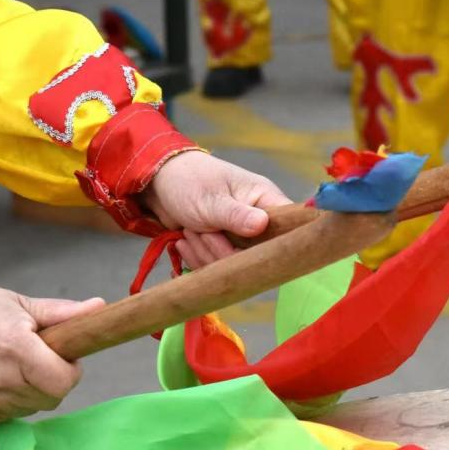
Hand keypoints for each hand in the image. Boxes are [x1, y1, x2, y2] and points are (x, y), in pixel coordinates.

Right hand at [0, 280, 103, 424]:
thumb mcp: (17, 304)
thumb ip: (60, 314)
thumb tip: (99, 309)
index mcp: (16, 350)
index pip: (64, 381)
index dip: (70, 370)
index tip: (61, 356)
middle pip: (50, 398)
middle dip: (51, 380)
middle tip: (35, 358)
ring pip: (30, 409)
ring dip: (29, 392)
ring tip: (9, 366)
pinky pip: (6, 417)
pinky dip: (7, 402)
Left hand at [143, 150, 290, 267]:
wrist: (161, 184)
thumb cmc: (189, 181)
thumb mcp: (212, 200)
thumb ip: (236, 215)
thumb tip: (262, 225)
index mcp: (266, 201)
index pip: (287, 228)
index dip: (271, 243)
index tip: (243, 246)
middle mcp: (259, 221)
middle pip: (256, 255)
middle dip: (222, 250)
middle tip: (201, 232)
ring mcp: (241, 237)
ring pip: (234, 264)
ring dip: (205, 253)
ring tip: (190, 231)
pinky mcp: (224, 248)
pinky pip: (218, 267)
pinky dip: (198, 258)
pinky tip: (185, 241)